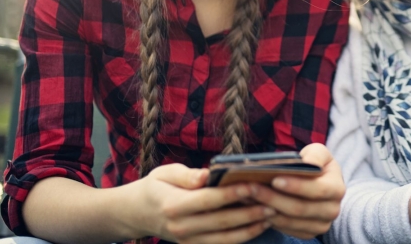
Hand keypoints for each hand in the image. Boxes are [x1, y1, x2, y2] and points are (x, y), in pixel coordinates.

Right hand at [137, 163, 274, 243]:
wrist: (137, 214)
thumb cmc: (156, 187)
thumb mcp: (165, 173)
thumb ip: (187, 175)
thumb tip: (208, 175)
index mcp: (173, 205)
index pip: (208, 200)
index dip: (232, 193)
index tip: (254, 185)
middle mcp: (180, 227)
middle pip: (221, 221)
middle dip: (249, 212)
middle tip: (273, 202)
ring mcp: (187, 241)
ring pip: (225, 238)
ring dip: (250, 228)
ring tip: (271, 215)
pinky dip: (241, 237)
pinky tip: (258, 226)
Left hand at [248, 143, 345, 239]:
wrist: (320, 183)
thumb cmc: (317, 164)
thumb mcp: (319, 152)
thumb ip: (315, 154)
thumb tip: (307, 163)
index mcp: (337, 188)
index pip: (317, 190)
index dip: (296, 186)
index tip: (275, 179)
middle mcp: (332, 210)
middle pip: (299, 208)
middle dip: (273, 198)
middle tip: (251, 188)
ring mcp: (320, 225)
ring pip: (289, 221)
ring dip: (266, 209)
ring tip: (247, 196)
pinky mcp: (308, 233)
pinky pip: (286, 229)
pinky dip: (268, 219)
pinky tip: (254, 206)